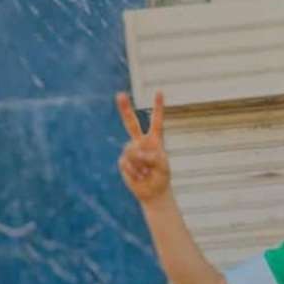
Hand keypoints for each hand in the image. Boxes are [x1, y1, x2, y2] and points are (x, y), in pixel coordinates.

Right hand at [115, 90, 171, 204]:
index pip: (156, 121)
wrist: (152, 191)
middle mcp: (141, 142)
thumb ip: (152, 156)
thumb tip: (135, 151)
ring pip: (131, 150)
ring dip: (140, 164)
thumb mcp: (162, 165)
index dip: (158, 107)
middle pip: (131, 123)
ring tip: (146, 172)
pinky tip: (140, 176)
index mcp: (155, 140)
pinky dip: (134, 171)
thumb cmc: (161, 176)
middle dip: (125, 109)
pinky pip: (127, 162)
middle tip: (120, 94)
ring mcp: (131, 151)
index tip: (159, 92)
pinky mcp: (123, 161)